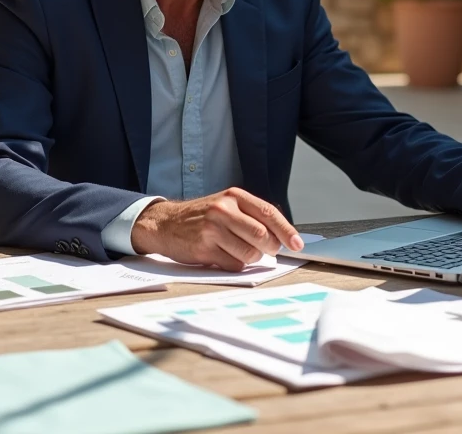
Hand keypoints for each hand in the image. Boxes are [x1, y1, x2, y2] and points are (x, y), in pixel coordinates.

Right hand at [130, 187, 304, 271]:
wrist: (164, 224)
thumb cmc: (200, 217)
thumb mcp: (225, 205)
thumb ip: (251, 215)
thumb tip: (282, 236)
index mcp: (233, 196)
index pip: (268, 213)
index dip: (286, 231)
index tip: (297, 244)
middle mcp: (223, 210)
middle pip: (262, 236)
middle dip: (270, 249)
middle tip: (266, 251)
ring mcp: (212, 229)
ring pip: (250, 253)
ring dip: (251, 258)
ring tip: (237, 250)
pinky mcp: (204, 248)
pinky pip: (234, 264)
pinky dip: (234, 264)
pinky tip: (222, 255)